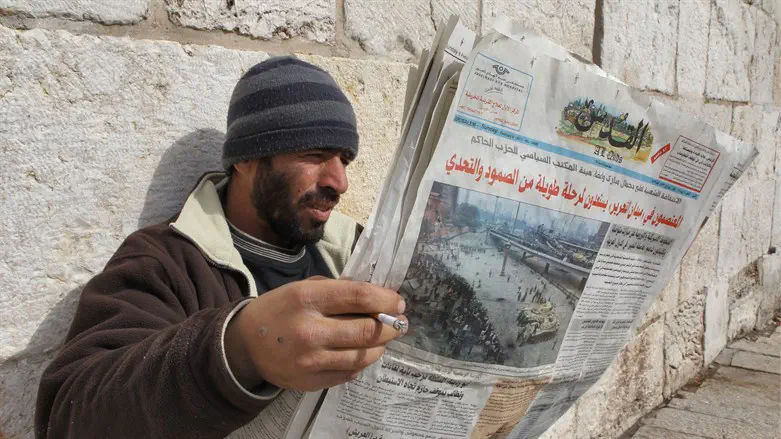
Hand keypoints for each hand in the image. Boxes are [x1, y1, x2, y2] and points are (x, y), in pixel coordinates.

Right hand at [224, 277, 406, 391]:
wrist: (245, 345)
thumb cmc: (280, 310)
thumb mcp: (303, 288)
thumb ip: (338, 291)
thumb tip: (378, 296)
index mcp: (307, 299)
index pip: (359, 297)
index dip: (385, 299)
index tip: (398, 302)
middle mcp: (310, 331)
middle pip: (367, 330)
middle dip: (392, 326)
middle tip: (400, 322)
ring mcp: (310, 361)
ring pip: (363, 355)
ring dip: (380, 346)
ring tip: (383, 338)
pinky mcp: (311, 382)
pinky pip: (350, 372)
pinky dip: (361, 361)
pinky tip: (361, 352)